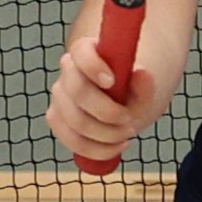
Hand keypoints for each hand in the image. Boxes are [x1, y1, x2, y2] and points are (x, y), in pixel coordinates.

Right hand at [44, 16, 162, 169]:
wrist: (121, 102)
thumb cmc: (130, 89)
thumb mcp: (143, 87)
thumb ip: (144, 84)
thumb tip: (142, 74)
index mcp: (86, 52)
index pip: (80, 52)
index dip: (93, 66)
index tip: (112, 81)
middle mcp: (67, 72)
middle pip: (77, 91)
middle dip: (107, 111)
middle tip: (131, 119)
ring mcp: (59, 96)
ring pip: (75, 120)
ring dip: (106, 134)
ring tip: (127, 133)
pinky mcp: (57, 120)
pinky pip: (71, 140)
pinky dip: (97, 149)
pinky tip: (117, 146)